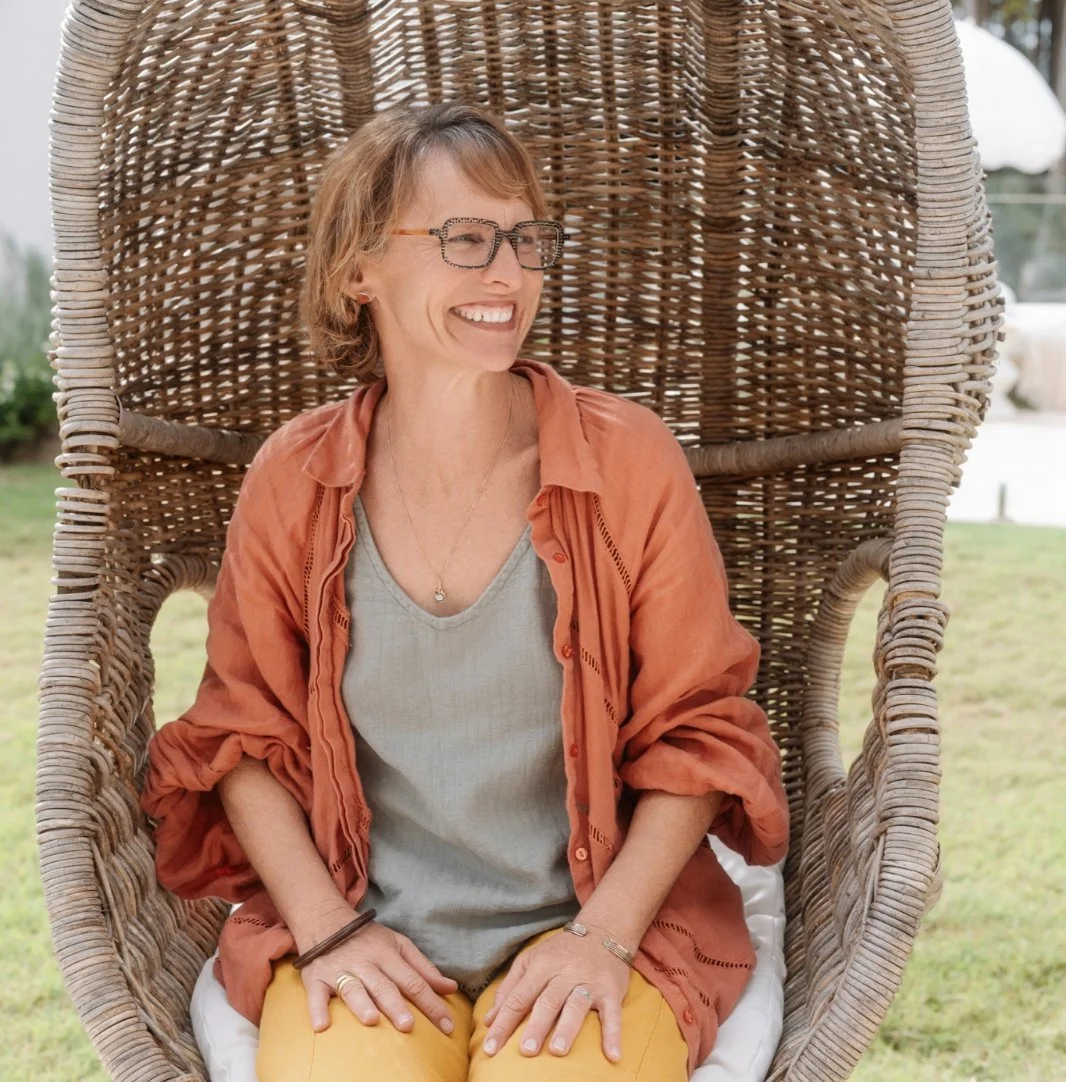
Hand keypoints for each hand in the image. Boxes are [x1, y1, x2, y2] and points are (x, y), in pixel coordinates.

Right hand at [300, 916, 457, 1035]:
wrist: (327, 920)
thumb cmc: (369, 939)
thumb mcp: (399, 945)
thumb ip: (424, 968)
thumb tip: (450, 988)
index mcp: (388, 954)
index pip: (414, 981)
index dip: (431, 1003)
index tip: (447, 1025)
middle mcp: (366, 962)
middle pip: (384, 986)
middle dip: (396, 1005)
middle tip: (408, 1026)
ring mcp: (340, 970)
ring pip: (352, 987)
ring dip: (361, 1003)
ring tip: (371, 1020)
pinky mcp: (316, 978)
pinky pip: (316, 995)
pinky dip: (318, 1009)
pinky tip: (322, 1026)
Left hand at [481, 926, 630, 1060]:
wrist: (603, 929)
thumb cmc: (561, 951)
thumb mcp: (531, 960)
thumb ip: (510, 988)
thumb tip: (490, 1020)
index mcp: (542, 965)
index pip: (519, 997)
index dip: (504, 1023)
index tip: (490, 1048)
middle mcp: (565, 972)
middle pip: (547, 1001)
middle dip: (536, 1026)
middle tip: (525, 1051)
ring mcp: (589, 982)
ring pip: (576, 1004)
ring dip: (567, 1028)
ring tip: (557, 1051)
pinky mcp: (611, 990)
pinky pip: (613, 1014)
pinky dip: (613, 1034)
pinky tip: (612, 1056)